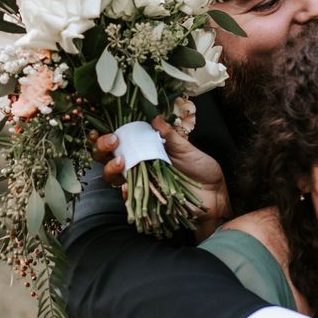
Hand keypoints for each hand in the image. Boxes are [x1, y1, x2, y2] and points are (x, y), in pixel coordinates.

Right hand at [96, 118, 228, 230]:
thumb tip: (155, 118)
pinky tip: (128, 187)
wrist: (215, 193)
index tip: (106, 129)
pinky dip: (127, 193)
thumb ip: (169, 135)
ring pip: (113, 177)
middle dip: (102, 148)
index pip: (118, 141)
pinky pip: (130, 198)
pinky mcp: (147, 200)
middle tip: (112, 142)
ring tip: (120, 162)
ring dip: (111, 169)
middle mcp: (138, 165)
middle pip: (107, 158)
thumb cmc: (201, 169)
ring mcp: (140, 183)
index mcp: (144, 149)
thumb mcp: (186, 149)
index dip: (105, 135)